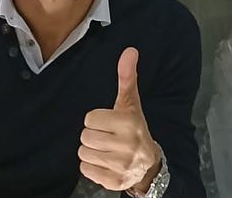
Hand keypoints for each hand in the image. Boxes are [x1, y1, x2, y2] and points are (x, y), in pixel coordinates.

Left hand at [78, 47, 161, 192]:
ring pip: (83, 153)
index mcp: (128, 122)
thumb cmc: (135, 128)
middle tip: (107, 137)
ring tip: (106, 150)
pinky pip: (86, 170)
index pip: (89, 119)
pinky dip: (92, 167)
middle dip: (93, 136)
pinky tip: (105, 163)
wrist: (148, 164)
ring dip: (91, 152)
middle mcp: (127, 145)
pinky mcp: (114, 181)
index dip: (96, 120)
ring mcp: (121, 166)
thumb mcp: (131, 103)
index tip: (109, 123)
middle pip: (85, 137)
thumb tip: (130, 51)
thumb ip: (127, 77)